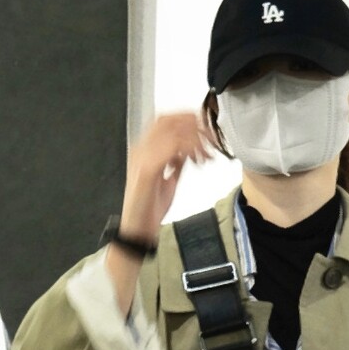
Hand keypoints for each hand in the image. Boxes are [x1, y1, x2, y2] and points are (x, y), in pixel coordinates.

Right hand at [120, 112, 217, 242]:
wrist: (138, 230)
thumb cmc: (150, 208)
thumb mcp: (169, 180)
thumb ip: (178, 163)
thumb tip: (191, 151)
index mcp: (145, 150)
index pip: (165, 120)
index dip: (187, 118)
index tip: (206, 128)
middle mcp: (141, 149)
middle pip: (167, 120)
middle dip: (193, 125)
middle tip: (210, 138)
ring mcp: (142, 158)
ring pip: (169, 131)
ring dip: (193, 138)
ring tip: (205, 153)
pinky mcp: (146, 171)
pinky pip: (167, 150)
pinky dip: (185, 150)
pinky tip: (195, 160)